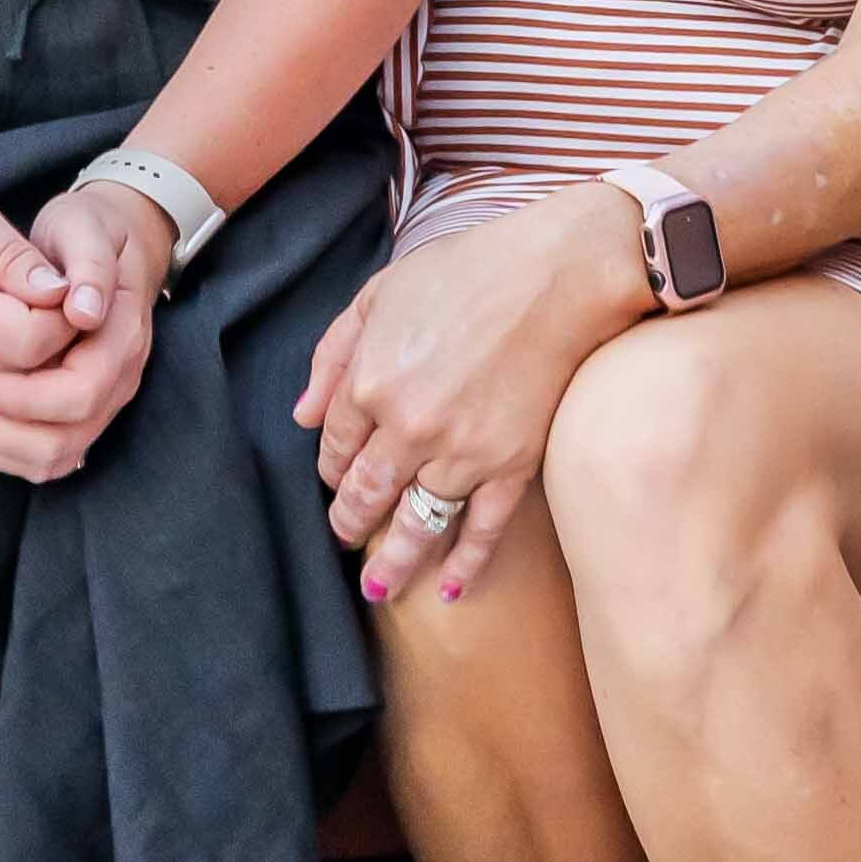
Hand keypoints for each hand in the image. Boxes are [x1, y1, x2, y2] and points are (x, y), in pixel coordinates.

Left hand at [0, 175, 172, 481]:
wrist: (103, 245)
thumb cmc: (86, 231)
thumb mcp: (83, 227)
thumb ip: (88, 264)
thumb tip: (82, 311)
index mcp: (122, 337)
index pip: (80, 391)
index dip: (26, 396)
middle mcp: (118, 380)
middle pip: (64, 438)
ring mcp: (100, 403)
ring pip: (52, 457)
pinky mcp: (74, 414)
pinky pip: (41, 457)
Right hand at [0, 180, 83, 400]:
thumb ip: (14, 255)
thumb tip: (64, 291)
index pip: (33, 342)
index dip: (67, 319)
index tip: (71, 287)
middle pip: (28, 383)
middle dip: (63, 351)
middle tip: (70, 308)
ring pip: (10, 403)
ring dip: (42, 372)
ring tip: (46, 323)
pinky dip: (14, 383)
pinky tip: (20, 343)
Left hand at [296, 184, 641, 608]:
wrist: (558, 274)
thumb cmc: (469, 271)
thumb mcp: (381, 293)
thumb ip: (333, 353)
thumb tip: (302, 415)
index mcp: (370, 382)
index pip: (335, 445)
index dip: (331, 466)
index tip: (337, 476)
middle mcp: (409, 428)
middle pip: (366, 493)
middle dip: (350, 520)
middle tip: (345, 534)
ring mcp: (462, 453)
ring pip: (416, 524)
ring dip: (392, 563)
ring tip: (377, 588)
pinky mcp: (511, 466)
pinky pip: (482, 530)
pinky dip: (465, 565)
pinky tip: (447, 590)